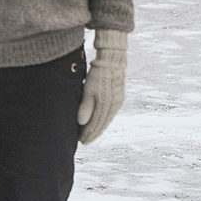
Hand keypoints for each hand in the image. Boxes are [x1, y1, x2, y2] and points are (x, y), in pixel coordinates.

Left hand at [77, 29, 125, 143]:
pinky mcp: (119, 97)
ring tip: (91, 135)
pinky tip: (100, 123)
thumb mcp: (89, 89)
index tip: (81, 141)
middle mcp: (114, 105)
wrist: (112, 59)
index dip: (88, 133)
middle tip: (84, 142)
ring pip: (107, 120)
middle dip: (93, 134)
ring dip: (99, 128)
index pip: (96, 124)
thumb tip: (81, 122)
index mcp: (107, 104)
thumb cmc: (98, 73)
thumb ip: (85, 106)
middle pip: (102, 124)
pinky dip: (104, 121)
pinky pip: (111, 114)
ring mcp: (118, 101)